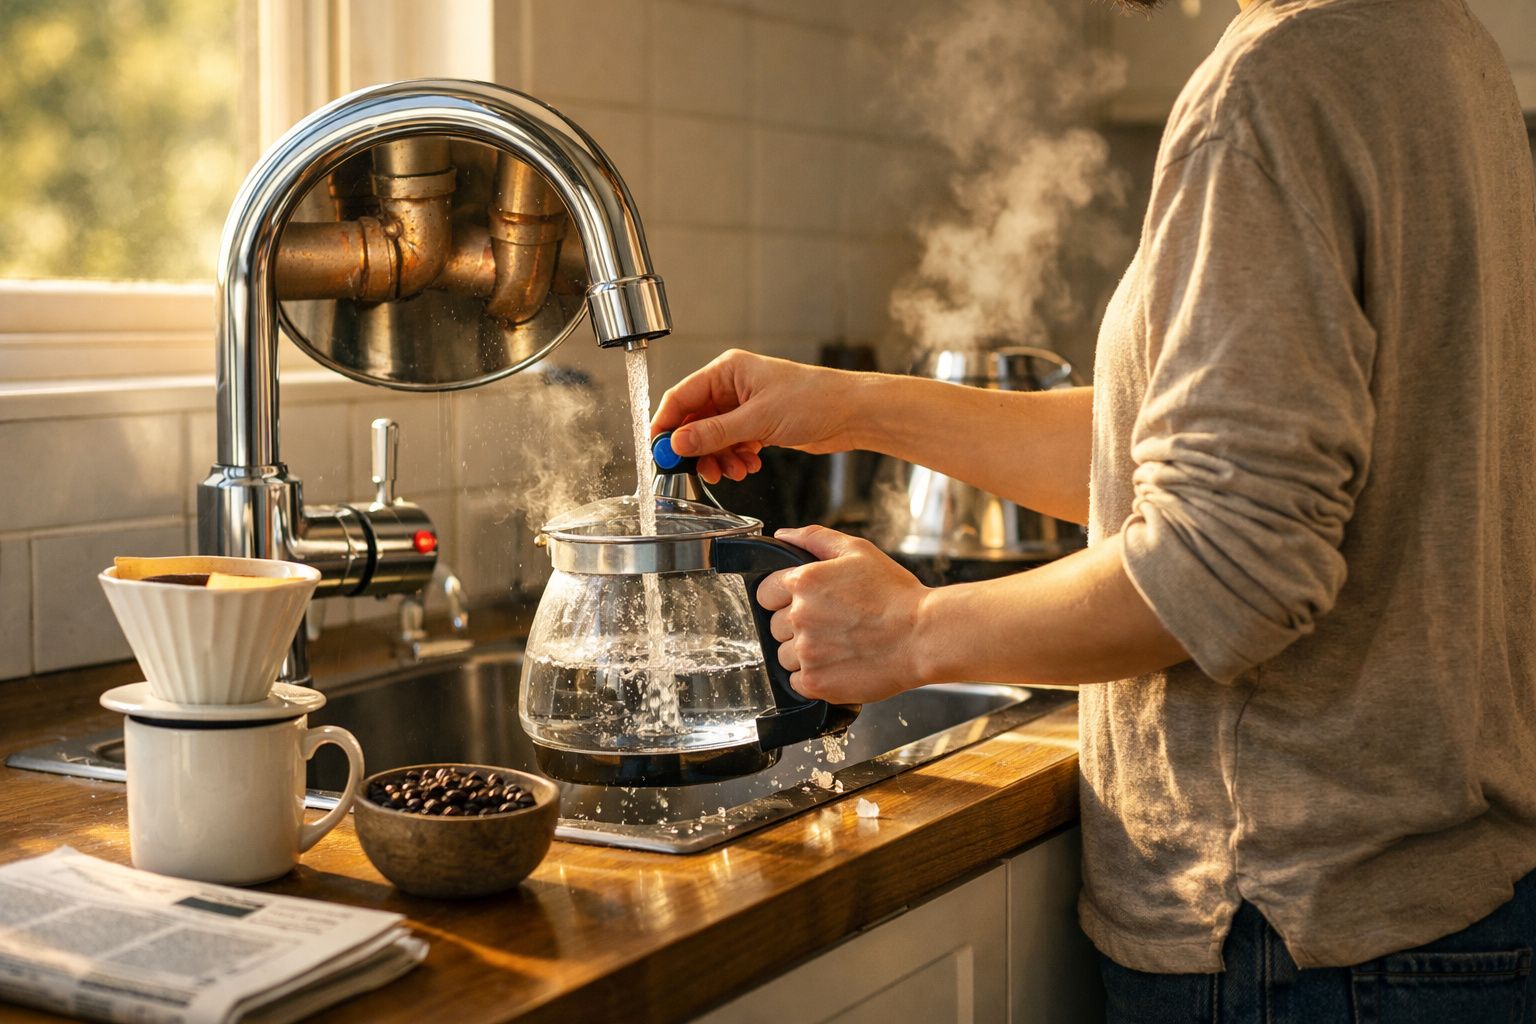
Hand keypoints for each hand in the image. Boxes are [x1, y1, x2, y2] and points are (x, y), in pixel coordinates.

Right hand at [652, 350, 863, 483]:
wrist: (851, 413)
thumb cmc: (813, 400)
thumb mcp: (758, 419)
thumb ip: (714, 433)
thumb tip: (678, 444)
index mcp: (728, 371)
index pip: (681, 396)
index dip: (666, 425)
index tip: (659, 452)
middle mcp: (733, 386)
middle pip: (696, 421)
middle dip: (697, 449)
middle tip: (700, 472)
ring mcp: (745, 405)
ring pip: (714, 437)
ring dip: (719, 458)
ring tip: (733, 471)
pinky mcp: (758, 423)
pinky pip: (733, 443)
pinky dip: (736, 458)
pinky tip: (749, 465)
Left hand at [756, 526, 929, 703]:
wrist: (922, 636)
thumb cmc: (896, 596)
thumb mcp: (858, 551)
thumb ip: (815, 538)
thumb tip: (783, 535)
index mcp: (804, 582)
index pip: (765, 593)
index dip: (783, 598)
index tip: (806, 605)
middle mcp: (799, 616)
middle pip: (774, 626)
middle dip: (797, 626)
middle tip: (832, 625)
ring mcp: (806, 652)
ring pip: (784, 656)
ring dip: (805, 654)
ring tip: (839, 647)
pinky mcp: (815, 682)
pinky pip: (796, 682)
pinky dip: (813, 678)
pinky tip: (839, 665)